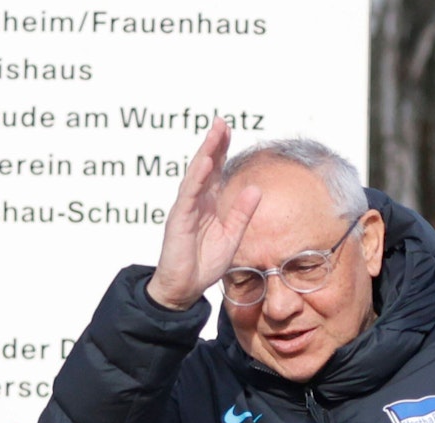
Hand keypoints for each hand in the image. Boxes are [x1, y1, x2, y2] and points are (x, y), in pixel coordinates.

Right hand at [145, 118, 262, 310]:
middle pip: (205, 166)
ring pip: (196, 174)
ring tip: (215, 133)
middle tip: (221, 121)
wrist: (184, 288)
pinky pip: (189, 194)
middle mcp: (196, 202)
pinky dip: (197, 177)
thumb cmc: (204, 264)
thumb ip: (242, 213)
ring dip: (206, 153)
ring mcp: (186, 209)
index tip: (229, 129)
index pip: (216, 171)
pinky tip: (205, 162)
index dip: (222, 150)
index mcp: (209, 204)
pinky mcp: (178, 219)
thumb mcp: (232, 236)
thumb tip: (256, 188)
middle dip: (214, 143)